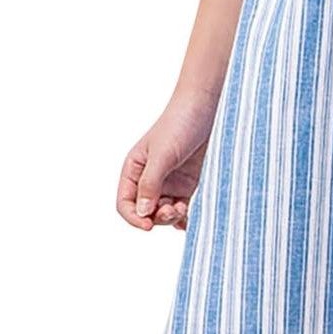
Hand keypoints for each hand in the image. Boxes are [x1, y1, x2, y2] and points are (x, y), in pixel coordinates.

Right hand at [116, 89, 218, 231]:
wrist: (206, 108)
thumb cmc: (180, 123)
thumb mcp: (162, 154)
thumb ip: (150, 183)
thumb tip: (142, 213)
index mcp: (134, 170)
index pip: (125, 203)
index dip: (134, 218)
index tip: (148, 225)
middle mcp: (149, 179)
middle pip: (146, 212)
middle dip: (158, 217)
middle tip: (174, 211)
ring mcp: (170, 182)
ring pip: (164, 213)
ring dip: (172, 217)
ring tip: (184, 209)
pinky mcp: (188, 184)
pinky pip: (182, 208)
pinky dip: (185, 216)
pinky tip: (191, 217)